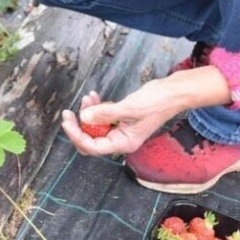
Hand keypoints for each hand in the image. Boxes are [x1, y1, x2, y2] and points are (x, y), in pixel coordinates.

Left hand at [59, 66, 231, 155]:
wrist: (172, 92)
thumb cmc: (157, 102)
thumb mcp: (129, 108)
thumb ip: (105, 113)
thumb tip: (84, 117)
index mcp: (124, 143)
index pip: (93, 146)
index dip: (77, 135)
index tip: (67, 121)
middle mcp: (121, 140)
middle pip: (90, 140)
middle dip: (79, 126)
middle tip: (68, 113)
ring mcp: (120, 130)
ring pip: (94, 127)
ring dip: (87, 113)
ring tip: (87, 98)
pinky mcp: (120, 119)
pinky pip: (101, 117)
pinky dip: (96, 107)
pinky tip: (93, 96)